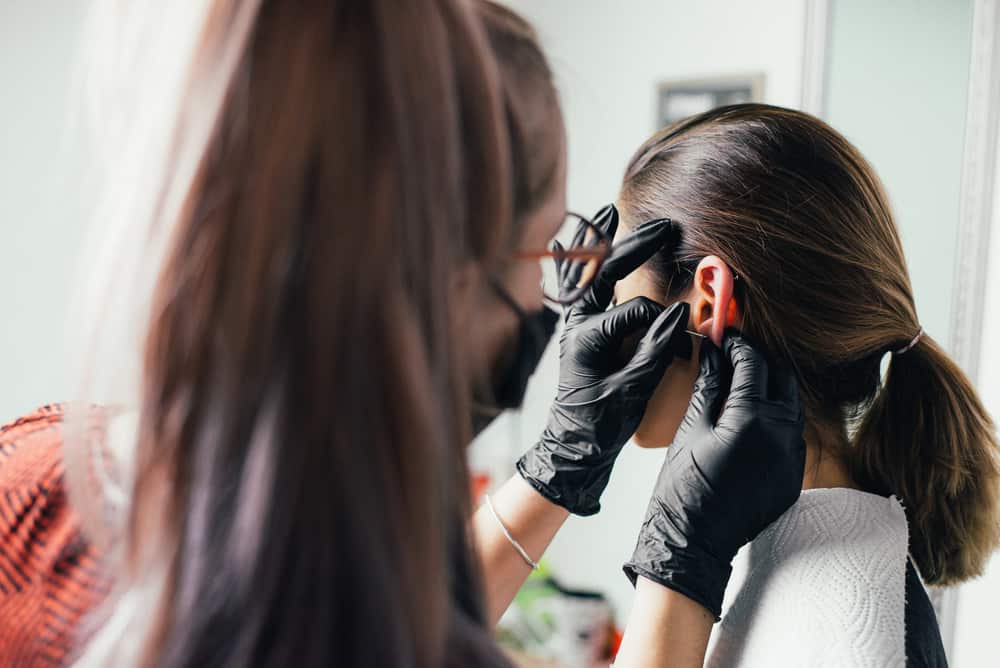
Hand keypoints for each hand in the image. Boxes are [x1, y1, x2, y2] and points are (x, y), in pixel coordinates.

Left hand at [517, 204, 691, 515]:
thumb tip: (680, 316)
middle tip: (665, 226)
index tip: (686, 340)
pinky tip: (572, 242)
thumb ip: (655, 352)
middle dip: (635, 245)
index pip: (635, 312)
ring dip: (597, 241)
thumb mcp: (632, 392)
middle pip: (605, 273)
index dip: (664, 323)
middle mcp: (575, 324)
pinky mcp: (575, 330)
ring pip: (583, 271)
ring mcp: (572, 324)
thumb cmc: (600, 425)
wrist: (571, 449)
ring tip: (606, 210)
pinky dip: (578, 262)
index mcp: (587, 338)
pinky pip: (574, 287)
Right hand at [624, 332, 805, 618]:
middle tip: (730, 357)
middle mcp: (783, 434)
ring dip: (768, 388)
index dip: (737, 344)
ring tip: (737, 385)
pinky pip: (791, 433)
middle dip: (757, 362)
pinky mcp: (793, 476)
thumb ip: (709, 384)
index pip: (753, 362)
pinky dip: (773, 417)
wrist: (693, 543)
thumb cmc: (682, 486)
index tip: (722, 336)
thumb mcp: (691, 428)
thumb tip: (712, 351)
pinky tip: (747, 419)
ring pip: (790, 404)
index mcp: (753, 418)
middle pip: (780, 378)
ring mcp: (793, 457)